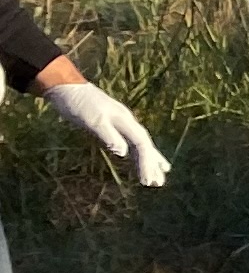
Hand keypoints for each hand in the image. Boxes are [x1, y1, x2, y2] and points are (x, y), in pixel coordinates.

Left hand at [39, 68, 170, 188]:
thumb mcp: (92, 121)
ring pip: (139, 144)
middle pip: (144, 145)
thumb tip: (124, 153)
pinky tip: (134, 157)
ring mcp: (120, 122)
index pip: (141, 144)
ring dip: (148, 160)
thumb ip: (109, 136)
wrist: (67, 88)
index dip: (146, 162)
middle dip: (152, 164)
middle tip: (158, 184)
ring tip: (156, 175)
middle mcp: (127, 121)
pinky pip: (130, 141)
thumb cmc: (78, 104)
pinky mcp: (111, 124)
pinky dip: (136, 152)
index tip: (146, 181)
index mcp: (125, 120)